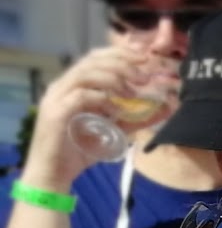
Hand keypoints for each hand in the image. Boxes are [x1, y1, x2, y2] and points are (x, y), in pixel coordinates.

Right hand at [21, 47, 159, 183]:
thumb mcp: (113, 131)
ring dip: (113, 79)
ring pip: (86, 74)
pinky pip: (81, 96)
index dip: (120, 54)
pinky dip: (102, 98)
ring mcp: (57, 97)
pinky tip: (116, 108)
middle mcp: (62, 86)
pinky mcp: (57, 112)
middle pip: (92, 61)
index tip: (144, 58)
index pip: (95, 58)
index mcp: (73, 85)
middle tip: (144, 75)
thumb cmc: (79, 150)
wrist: (53, 172)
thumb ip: (135, 119)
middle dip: (121, 63)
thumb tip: (163, 110)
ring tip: (132, 92)